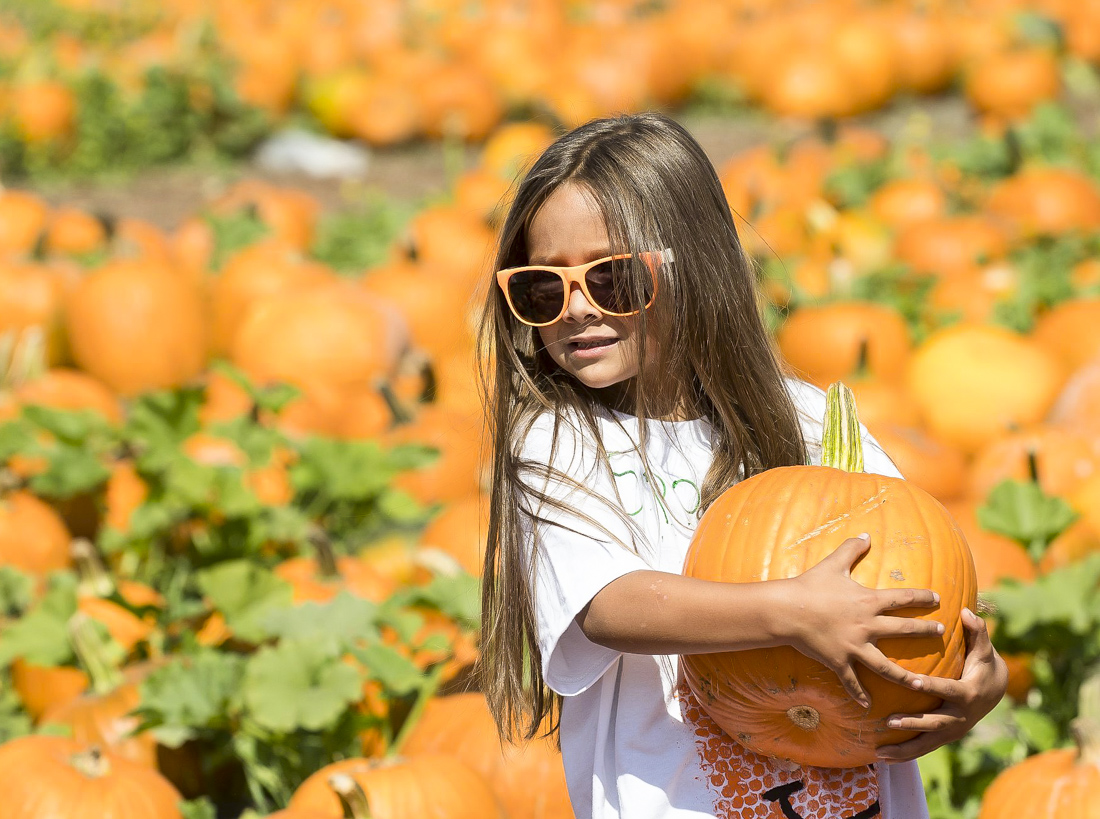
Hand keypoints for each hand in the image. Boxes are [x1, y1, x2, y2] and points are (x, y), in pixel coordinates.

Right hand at [788, 533, 942, 707]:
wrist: (787, 609)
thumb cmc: (810, 585)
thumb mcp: (832, 563)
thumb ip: (851, 548)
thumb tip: (866, 534)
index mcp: (868, 601)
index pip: (903, 599)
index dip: (922, 598)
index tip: (938, 599)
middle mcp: (867, 626)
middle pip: (903, 630)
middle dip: (925, 631)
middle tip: (942, 633)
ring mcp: (854, 646)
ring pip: (887, 667)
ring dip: (906, 677)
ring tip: (923, 684)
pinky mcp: (839, 661)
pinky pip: (852, 682)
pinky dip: (860, 695)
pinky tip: (869, 706)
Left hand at [874, 607, 1009, 762]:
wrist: (995, 691)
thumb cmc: (983, 665)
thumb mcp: (984, 650)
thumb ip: (977, 632)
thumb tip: (967, 613)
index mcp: (968, 694)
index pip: (948, 690)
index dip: (932, 686)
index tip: (912, 682)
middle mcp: (960, 717)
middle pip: (935, 723)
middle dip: (913, 723)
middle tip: (889, 721)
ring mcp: (952, 730)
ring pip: (927, 743)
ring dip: (904, 748)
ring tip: (879, 751)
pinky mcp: (944, 737)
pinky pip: (923, 748)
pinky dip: (904, 754)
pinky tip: (881, 757)